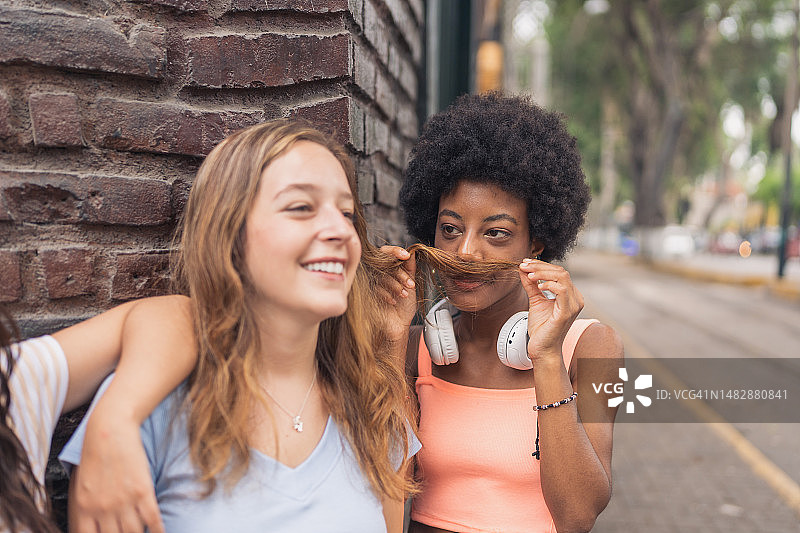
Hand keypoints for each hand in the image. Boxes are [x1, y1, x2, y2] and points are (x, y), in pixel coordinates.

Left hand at [69, 401, 163, 532]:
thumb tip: (91, 527)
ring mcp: (123, 500)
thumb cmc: (94, 455)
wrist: (109, 429)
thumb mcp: (81, 485)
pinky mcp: (142, 491)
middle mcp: (102, 508)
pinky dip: (158, 530)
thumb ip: (85, 509)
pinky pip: (152, 519)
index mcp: (83, 508)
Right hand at [377, 245, 417, 342]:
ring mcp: (371, 282)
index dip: (395, 251)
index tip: (406, 255)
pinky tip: (393, 301)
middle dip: (400, 274)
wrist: (398, 324)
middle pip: (384, 264)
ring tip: (404, 295)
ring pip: (381, 276)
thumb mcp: (411, 284)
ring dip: (395, 285)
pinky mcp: (366, 292)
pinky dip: (387, 294)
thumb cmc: (404, 305)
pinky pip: (375, 288)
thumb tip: (412, 251)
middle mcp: (378, 273)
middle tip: (410, 284)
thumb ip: (410, 267)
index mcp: (389, 268)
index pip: (386, 252)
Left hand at [518, 259, 583, 360]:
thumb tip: (523, 269)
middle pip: (561, 271)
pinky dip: (548, 284)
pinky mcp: (567, 312)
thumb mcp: (535, 301)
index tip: (525, 263)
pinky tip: (537, 286)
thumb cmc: (541, 328)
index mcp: (570, 295)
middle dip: (540, 266)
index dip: (541, 265)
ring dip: (542, 273)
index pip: (558, 272)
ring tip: (528, 274)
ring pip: (562, 277)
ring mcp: (573, 305)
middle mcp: (575, 298)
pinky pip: (561, 290)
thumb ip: (531, 285)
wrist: (542, 349)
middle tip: (523, 265)